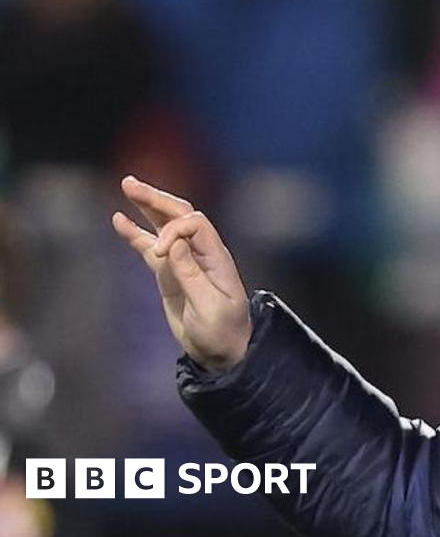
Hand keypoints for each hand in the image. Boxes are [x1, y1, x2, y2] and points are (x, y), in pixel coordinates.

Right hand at [111, 175, 250, 371]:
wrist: (222, 352)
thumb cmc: (223, 332)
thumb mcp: (210, 307)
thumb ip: (191, 275)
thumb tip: (173, 244)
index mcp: (217, 257)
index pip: (194, 225)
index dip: (172, 231)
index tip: (159, 254)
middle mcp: (202, 253)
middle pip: (180, 215)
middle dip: (157, 199)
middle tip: (129, 183)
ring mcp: (184, 261)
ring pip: (164, 226)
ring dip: (147, 206)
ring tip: (126, 185)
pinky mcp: (169, 273)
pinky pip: (150, 247)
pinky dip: (135, 233)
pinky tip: (119, 219)